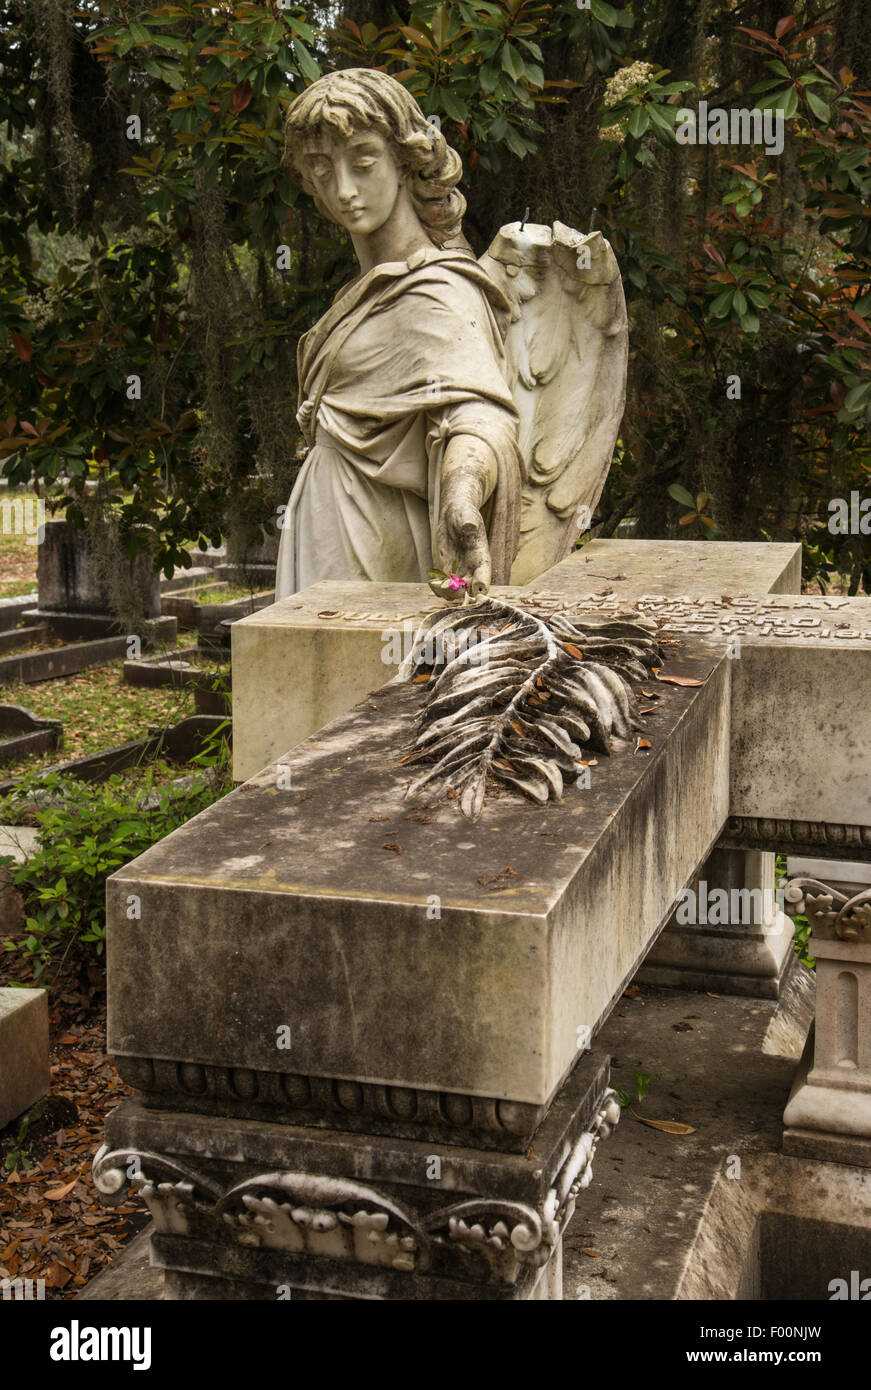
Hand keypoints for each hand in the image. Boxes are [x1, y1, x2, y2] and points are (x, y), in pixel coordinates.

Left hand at [436, 438, 495, 596]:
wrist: (454, 514)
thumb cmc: (462, 511)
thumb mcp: (466, 515)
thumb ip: (468, 522)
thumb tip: (469, 527)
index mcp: (481, 554)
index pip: (484, 571)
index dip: (483, 582)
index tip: (479, 591)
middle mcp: (473, 566)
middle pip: (471, 587)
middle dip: (460, 592)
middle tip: (445, 587)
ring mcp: (462, 570)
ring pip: (458, 590)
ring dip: (447, 593)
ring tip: (434, 585)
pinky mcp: (450, 570)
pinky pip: (446, 586)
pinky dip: (439, 589)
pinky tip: (431, 583)